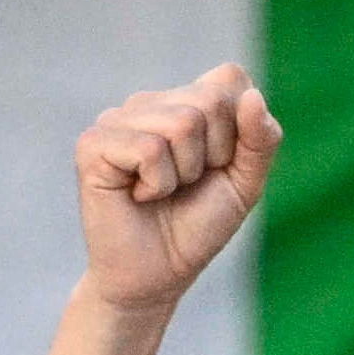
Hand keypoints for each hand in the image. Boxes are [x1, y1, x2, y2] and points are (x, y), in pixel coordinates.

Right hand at [75, 66, 282, 314]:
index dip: (239, 131)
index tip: (220, 165)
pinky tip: (140, 196)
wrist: (159, 275)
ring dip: (185, 173)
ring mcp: (116, 120)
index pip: (229, 79)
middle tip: (188, 184)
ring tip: (163, 191)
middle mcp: (148, 103)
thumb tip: (253, 95)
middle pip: (209, 102)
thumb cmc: (198, 226)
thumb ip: (261, 139)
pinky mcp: (93, 144)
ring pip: (181, 124)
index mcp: (184, 102)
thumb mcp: (245, 182)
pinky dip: (158, 184)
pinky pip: (149, 149)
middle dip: (215, 155)